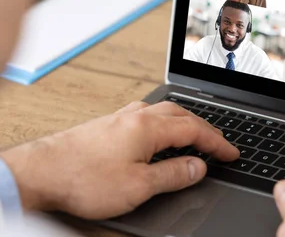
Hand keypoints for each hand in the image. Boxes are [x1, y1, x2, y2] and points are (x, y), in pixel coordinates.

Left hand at [0, 101, 238, 218]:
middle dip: (205, 130)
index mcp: (149, 127)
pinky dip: (165, 123)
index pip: (195, 130)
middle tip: (220, 145)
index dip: (217, 143)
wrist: (39, 172)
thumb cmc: (83, 179)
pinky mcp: (108, 124)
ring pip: (165, 112)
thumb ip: (173, 175)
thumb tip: (198, 167)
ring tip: (196, 136)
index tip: (231, 153)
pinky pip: (147, 116)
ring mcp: (121, 118)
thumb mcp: (138, 186)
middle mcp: (137, 116)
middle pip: (183, 116)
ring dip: (185, 123)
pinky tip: (159, 133)